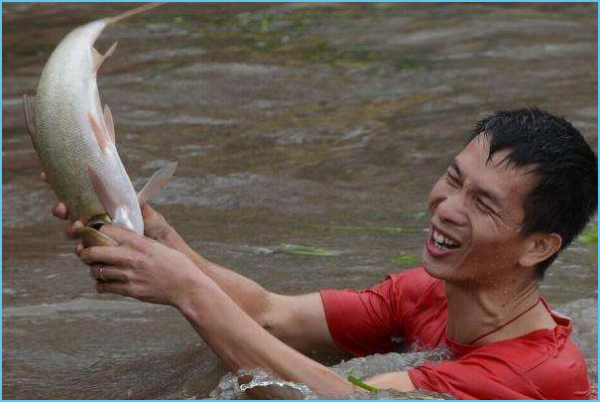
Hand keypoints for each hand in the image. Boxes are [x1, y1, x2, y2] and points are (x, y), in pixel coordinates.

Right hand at [43, 171, 173, 242]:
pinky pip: (83, 251)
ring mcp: (95, 235)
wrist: (160, 249)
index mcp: (102, 204)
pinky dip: (80, 249)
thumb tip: (137, 195)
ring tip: (76, 227)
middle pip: (68, 211)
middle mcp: (95, 218)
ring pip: (72, 231)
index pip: (77, 192)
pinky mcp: (98, 252)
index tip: (45, 176)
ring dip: (70, 229)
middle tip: (61, 208)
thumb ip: (142, 203)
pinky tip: (81, 248)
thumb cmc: (154, 226)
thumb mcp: (148, 212)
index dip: (58, 183)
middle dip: (60, 209)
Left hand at [79, 225, 201, 306]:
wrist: (187, 287)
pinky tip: (106, 282)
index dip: (97, 231)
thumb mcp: (158, 246)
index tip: (95, 234)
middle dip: (85, 252)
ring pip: (97, 271)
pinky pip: (104, 287)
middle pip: (94, 251)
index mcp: (139, 242)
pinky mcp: (130, 290)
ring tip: (99, 269)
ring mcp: (129, 275)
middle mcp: (132, 257)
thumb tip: (121, 235)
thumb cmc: (176, 264)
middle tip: (86, 254)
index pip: (106, 230)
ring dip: (94, 270)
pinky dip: (101, 284)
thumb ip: (139, 241)